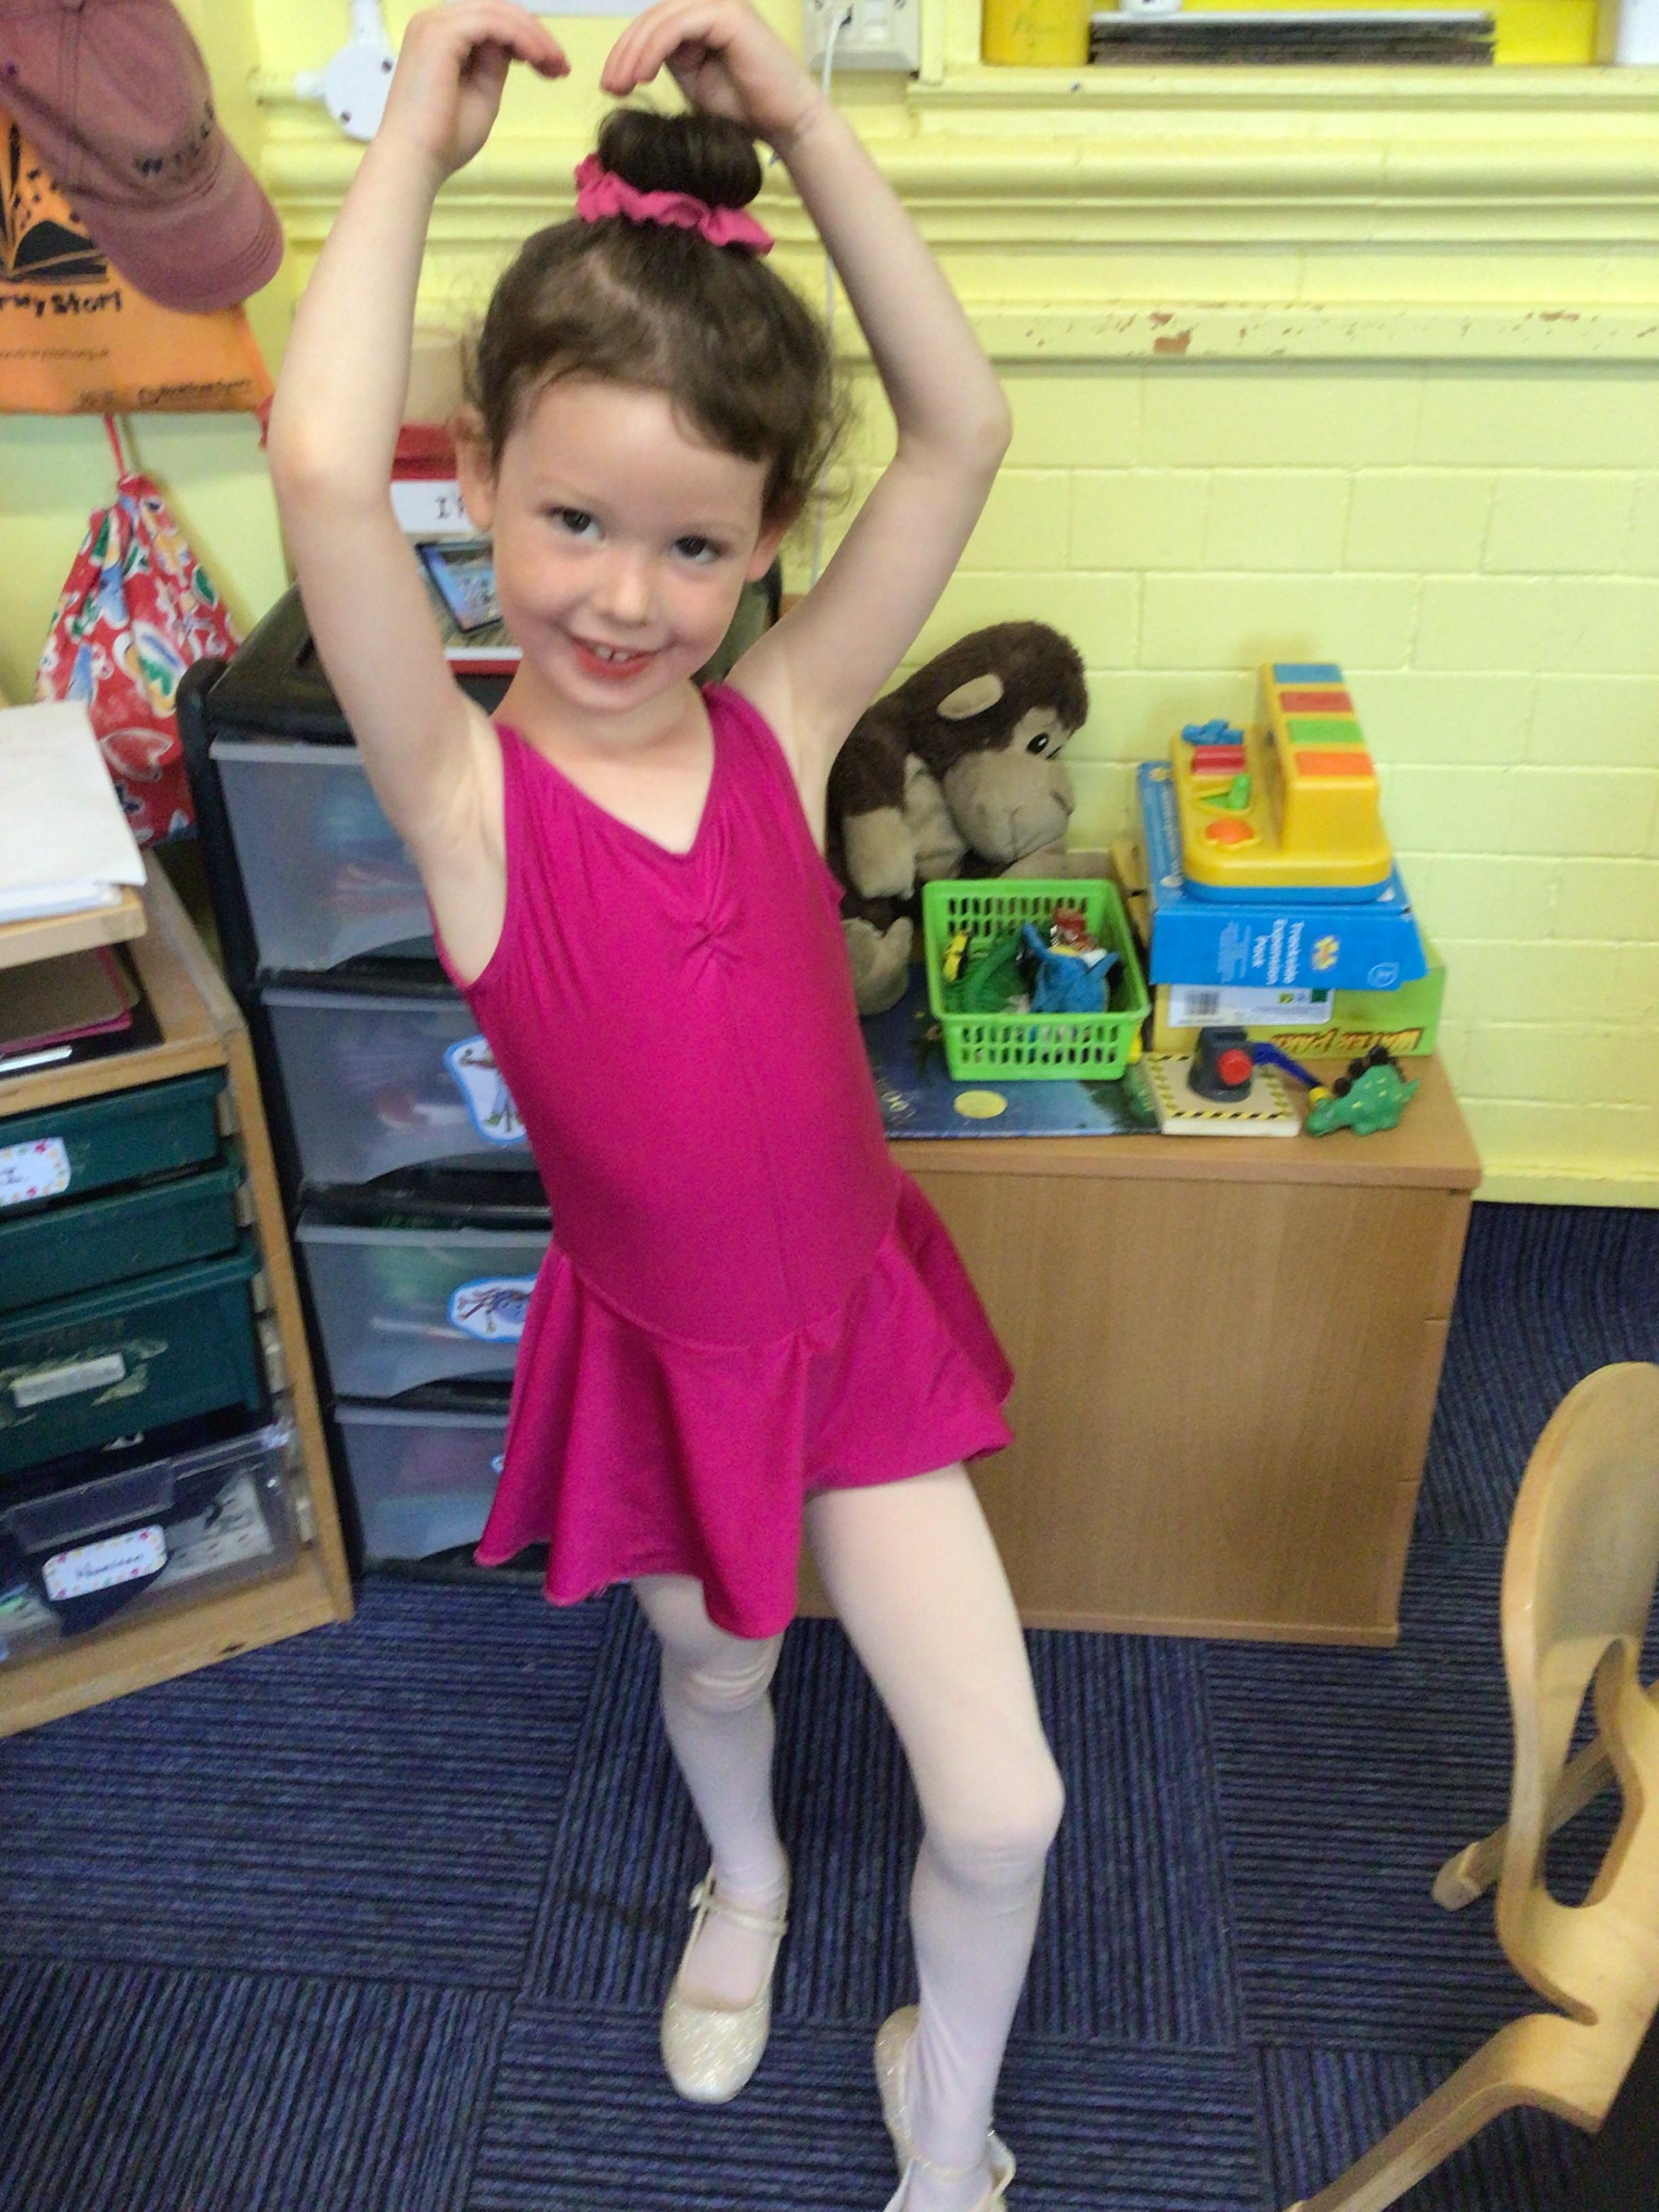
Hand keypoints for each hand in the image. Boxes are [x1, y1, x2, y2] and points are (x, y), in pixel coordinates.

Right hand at [381, 1, 568, 177]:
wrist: (414, 160)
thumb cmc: (444, 139)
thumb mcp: (482, 94)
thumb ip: (494, 66)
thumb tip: (512, 47)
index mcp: (441, 36)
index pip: (490, 21)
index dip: (526, 37)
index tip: (553, 66)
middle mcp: (435, 22)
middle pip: (496, 10)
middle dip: (534, 34)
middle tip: (561, 64)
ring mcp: (436, 24)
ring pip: (497, 12)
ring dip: (533, 36)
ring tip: (556, 64)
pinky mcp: (442, 34)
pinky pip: (493, 24)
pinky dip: (522, 38)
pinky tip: (540, 59)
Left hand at [601, 0, 822, 150]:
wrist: (786, 123)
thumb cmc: (746, 109)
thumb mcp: (695, 80)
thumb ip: (671, 59)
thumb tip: (637, 56)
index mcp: (703, 15)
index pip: (654, 23)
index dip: (627, 50)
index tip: (611, 85)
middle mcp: (711, 2)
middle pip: (652, 17)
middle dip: (624, 52)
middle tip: (609, 87)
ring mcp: (720, 4)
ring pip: (661, 19)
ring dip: (634, 53)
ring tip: (620, 86)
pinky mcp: (727, 15)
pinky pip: (677, 26)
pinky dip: (654, 50)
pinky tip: (641, 77)